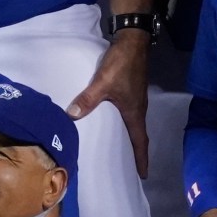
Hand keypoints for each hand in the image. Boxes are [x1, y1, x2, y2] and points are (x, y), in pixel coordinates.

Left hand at [71, 31, 149, 178]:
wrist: (133, 42)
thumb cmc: (122, 64)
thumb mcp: (103, 82)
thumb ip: (88, 99)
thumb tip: (72, 116)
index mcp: (135, 112)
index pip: (140, 141)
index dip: (142, 159)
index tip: (143, 175)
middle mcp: (138, 108)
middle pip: (138, 135)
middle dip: (136, 152)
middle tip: (129, 167)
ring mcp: (136, 99)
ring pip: (133, 124)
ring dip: (130, 138)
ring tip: (120, 150)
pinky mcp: (131, 90)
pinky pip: (129, 114)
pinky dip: (124, 124)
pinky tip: (112, 123)